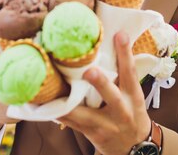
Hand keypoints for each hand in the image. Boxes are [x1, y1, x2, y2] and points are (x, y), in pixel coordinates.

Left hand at [59, 32, 150, 154]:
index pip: (130, 71)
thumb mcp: (133, 95)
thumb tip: (111, 43)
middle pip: (111, 95)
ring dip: (67, 103)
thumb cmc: (132, 113)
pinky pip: (70, 122)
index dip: (126, 53)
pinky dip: (57, 113)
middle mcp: (120, 110)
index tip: (120, 34)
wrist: (134, 147)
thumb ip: (123, 75)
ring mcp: (105, 124)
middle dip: (100, 83)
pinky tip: (43, 105)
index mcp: (132, 96)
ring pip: (83, 114)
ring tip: (50, 92)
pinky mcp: (90, 133)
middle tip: (89, 71)